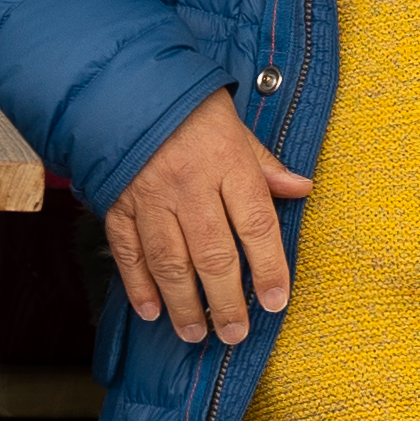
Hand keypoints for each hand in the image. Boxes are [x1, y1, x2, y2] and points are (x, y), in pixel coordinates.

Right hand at [102, 91, 314, 345]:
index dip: (269, 268)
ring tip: (196, 334)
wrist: (125, 86)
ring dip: (184, 304)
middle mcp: (189, 185)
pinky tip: (151, 311)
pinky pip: (128, 252)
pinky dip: (138, 285)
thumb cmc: (189, 109)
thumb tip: (302, 189)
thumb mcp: (236, 127)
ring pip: (169, 262)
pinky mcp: (118, 204)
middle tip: (235, 334)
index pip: (256, 224)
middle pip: (213, 255)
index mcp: (227, 163)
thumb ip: (265, 165)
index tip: (276, 301)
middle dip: (226, 302)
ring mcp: (150, 197)